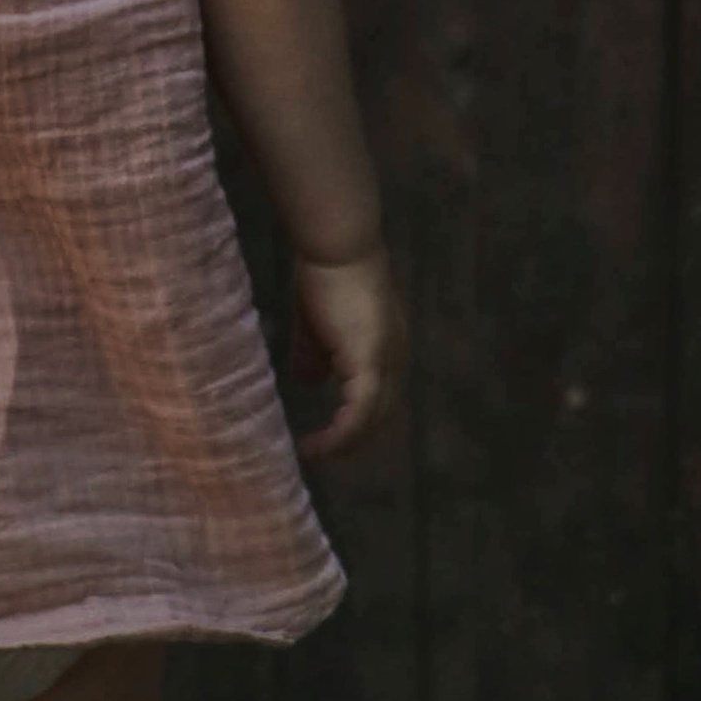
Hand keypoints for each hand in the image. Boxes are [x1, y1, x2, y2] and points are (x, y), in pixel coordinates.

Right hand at [290, 244, 401, 462]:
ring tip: (313, 453)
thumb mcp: (315, 323)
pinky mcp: (371, 365)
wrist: (336, 248)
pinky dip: (338, 436)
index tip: (327, 432)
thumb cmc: (325, 274)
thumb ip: (315, 354)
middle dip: (351, 438)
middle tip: (320, 452)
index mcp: (386, 347)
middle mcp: (395, 359)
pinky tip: (315, 445)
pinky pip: (358, 415)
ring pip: (371, 420)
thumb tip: (306, 382)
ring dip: (342, 442)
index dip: (355, 418)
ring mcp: (387, 363)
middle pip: (380, 414)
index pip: (378, 395)